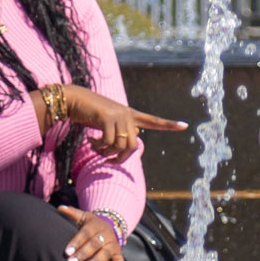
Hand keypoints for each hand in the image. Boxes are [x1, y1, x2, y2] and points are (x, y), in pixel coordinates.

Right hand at [49, 85, 187, 160]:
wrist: (74, 100)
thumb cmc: (90, 113)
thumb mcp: (109, 121)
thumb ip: (123, 129)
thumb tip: (137, 136)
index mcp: (130, 115)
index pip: (153, 120)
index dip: (169, 124)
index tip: (185, 125)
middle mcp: (127, 114)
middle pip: (133, 146)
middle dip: (120, 158)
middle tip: (107, 160)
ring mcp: (118, 115)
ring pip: (121, 145)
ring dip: (107, 153)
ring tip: (95, 148)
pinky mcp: (107, 117)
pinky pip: (108, 141)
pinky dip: (99, 147)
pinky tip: (90, 142)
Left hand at [58, 205, 125, 260]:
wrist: (110, 227)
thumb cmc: (91, 225)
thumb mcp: (83, 217)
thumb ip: (72, 213)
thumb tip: (60, 208)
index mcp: (95, 225)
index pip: (85, 234)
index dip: (76, 243)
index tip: (67, 252)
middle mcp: (106, 234)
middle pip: (94, 244)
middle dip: (82, 254)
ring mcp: (114, 245)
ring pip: (106, 253)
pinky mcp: (119, 254)